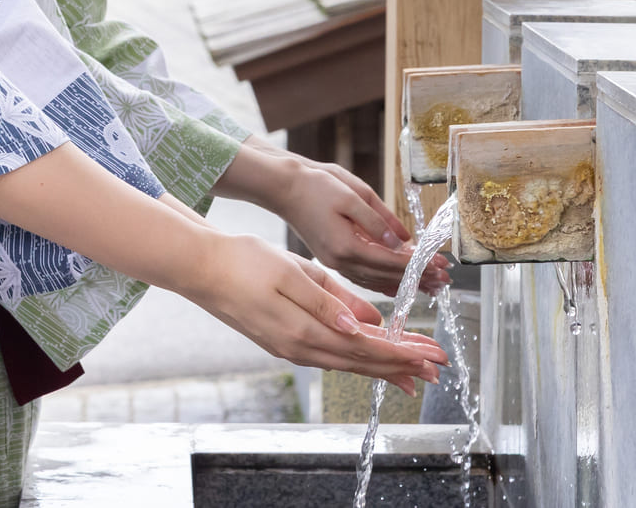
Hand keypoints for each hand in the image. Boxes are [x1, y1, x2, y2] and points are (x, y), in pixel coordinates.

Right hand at [182, 233, 447, 396]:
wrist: (199, 269)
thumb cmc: (244, 262)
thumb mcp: (292, 272)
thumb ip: (330, 300)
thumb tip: (366, 323)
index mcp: (304, 330)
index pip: (366, 348)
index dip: (402, 353)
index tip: (432, 356)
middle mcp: (299, 348)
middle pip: (361, 362)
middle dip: (402, 366)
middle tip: (436, 369)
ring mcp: (289, 348)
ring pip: (347, 362)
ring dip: (382, 366)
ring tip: (412, 372)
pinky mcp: (283, 341)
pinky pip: (330, 356)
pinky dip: (357, 359)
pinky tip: (368, 358)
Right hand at [278, 156, 451, 296]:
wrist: (283, 187)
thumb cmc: (316, 185)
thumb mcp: (353, 194)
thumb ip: (378, 220)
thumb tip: (403, 241)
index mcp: (346, 245)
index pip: (391, 261)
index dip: (419, 264)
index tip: (441, 265)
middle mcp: (340, 261)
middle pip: (387, 276)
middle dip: (418, 277)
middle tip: (445, 278)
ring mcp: (335, 263)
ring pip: (376, 281)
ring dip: (404, 283)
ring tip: (430, 284)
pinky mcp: (332, 259)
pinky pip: (364, 277)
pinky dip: (384, 282)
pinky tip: (397, 284)